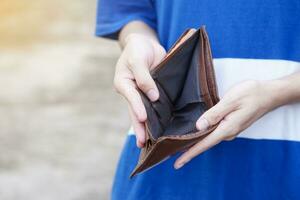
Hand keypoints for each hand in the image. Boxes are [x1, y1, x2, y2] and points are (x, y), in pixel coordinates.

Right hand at [113, 33, 165, 147]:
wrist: (144, 44)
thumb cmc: (138, 49)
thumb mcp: (138, 59)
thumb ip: (144, 77)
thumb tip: (153, 96)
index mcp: (123, 83)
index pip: (131, 97)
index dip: (137, 107)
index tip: (143, 118)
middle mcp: (131, 91)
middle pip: (135, 111)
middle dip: (139, 127)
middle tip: (142, 143)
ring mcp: (141, 94)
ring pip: (144, 112)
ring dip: (146, 126)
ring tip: (149, 143)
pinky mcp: (151, 93)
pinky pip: (153, 106)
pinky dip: (155, 117)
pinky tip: (159, 128)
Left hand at [174, 80, 282, 168]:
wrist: (269, 94)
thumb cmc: (251, 94)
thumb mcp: (231, 101)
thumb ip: (214, 114)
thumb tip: (199, 126)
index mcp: (227, 129)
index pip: (204, 144)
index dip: (189, 154)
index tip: (177, 163)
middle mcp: (228, 133)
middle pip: (204, 143)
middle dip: (188, 149)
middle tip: (172, 153)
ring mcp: (230, 130)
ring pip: (209, 137)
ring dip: (195, 141)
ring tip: (179, 143)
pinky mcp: (231, 125)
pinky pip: (214, 132)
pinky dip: (203, 134)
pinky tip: (196, 132)